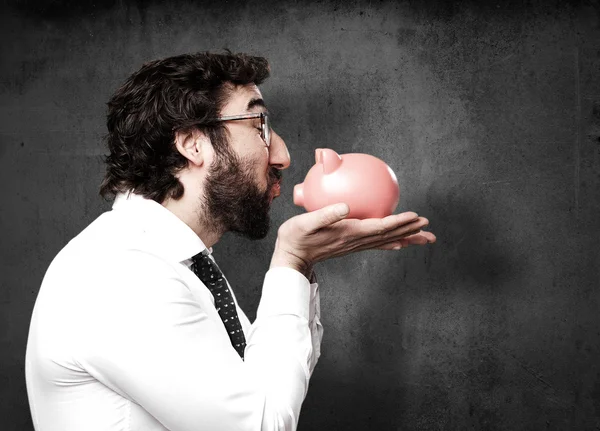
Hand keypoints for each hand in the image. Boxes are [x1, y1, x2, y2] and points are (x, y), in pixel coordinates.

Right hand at [270, 203, 435, 275]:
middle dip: (409, 229)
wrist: (291, 257)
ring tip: (423, 236)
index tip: (415, 216)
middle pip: (389, 235)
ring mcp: (354, 246)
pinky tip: (399, 244)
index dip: (399, 221)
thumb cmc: (295, 237)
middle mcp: (355, 241)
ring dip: (405, 237)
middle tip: (428, 225)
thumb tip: (345, 206)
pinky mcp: (350, 247)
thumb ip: (325, 214)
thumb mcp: (305, 222)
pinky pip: (376, 245)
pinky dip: (391, 244)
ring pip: (386, 242)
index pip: (380, 227)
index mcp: (348, 233)